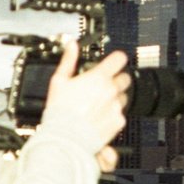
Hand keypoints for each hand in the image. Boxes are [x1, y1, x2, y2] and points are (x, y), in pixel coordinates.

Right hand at [42, 42, 129, 159]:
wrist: (66, 138)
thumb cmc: (61, 111)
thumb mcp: (59, 81)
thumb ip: (69, 60)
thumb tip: (72, 46)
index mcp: (98, 77)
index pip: (119, 59)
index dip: (117, 59)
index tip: (114, 61)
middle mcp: (111, 91)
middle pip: (124, 78)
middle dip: (116, 79)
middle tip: (103, 86)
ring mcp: (116, 106)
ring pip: (123, 97)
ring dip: (115, 98)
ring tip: (98, 104)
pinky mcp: (118, 121)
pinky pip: (121, 114)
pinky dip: (113, 115)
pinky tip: (99, 117)